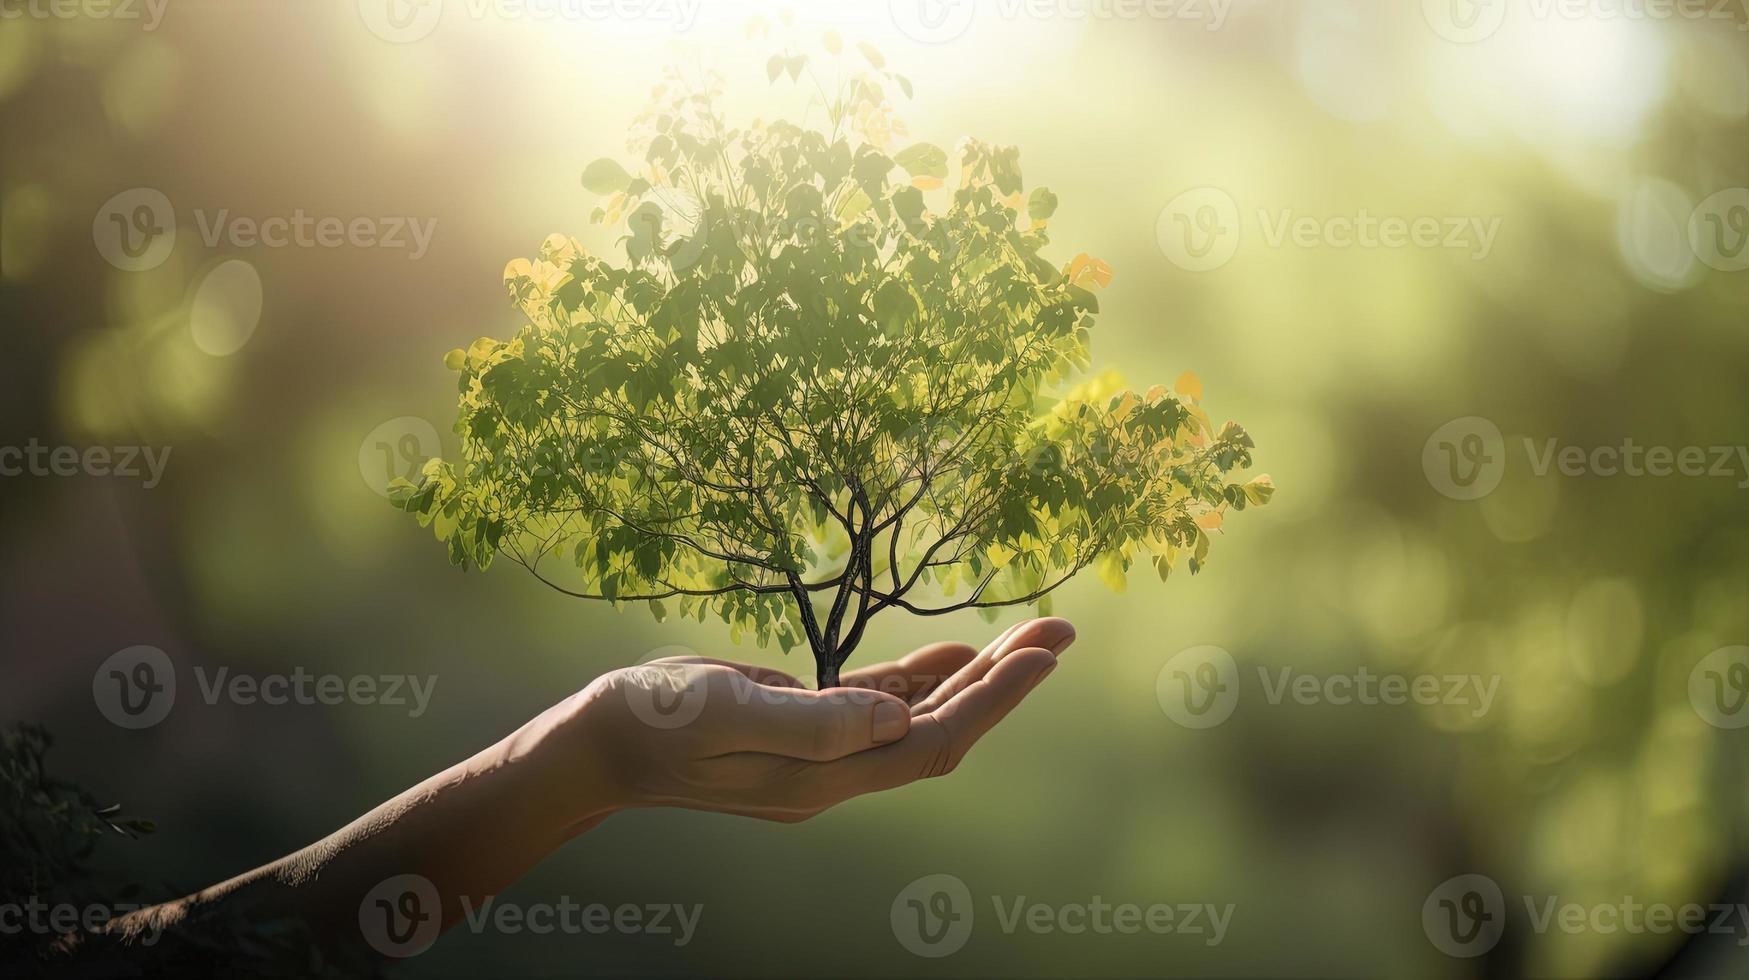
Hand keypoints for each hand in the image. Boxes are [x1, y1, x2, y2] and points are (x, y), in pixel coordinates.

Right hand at [555, 618, 1075, 822]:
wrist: (600, 744)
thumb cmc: (653, 723)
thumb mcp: (727, 713)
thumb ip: (813, 722)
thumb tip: (898, 718)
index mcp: (823, 777)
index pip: (932, 741)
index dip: (993, 700)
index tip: (1042, 655)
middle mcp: (835, 773)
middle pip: (942, 728)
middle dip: (1004, 680)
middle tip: (1059, 631)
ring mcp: (821, 754)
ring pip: (919, 717)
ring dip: (973, 676)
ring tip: (1028, 636)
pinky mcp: (804, 729)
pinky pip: (880, 707)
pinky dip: (922, 679)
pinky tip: (954, 654)